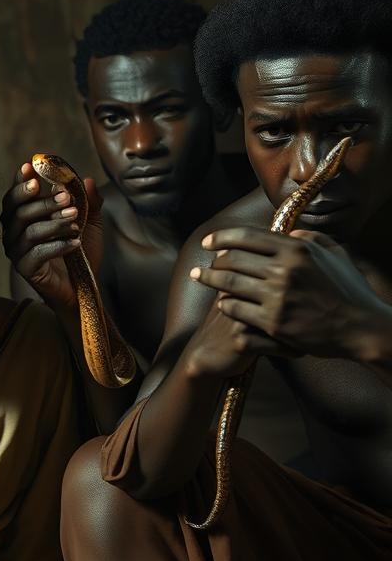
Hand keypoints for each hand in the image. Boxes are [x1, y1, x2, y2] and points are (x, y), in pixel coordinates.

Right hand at [1, 162, 101, 308]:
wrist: (83, 286)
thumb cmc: (80, 253)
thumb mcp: (88, 223)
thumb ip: (88, 202)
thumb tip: (88, 181)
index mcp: (23, 217)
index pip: (15, 196)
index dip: (20, 181)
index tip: (30, 167)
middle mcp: (14, 232)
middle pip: (18, 211)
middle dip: (43, 202)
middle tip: (66, 198)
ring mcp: (16, 252)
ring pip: (29, 231)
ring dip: (53, 223)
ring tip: (75, 222)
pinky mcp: (24, 269)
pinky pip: (37, 254)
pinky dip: (57, 246)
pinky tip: (75, 243)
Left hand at [192, 228, 386, 362]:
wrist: (360, 328)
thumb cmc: (349, 290)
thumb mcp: (335, 255)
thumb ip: (311, 239)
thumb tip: (287, 232)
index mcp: (297, 250)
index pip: (247, 236)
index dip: (222, 237)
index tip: (209, 241)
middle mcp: (284, 270)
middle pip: (232, 259)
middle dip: (213, 260)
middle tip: (203, 264)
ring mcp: (277, 297)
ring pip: (228, 283)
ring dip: (210, 279)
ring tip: (201, 278)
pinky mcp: (272, 322)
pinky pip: (235, 309)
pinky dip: (224, 303)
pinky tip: (222, 302)